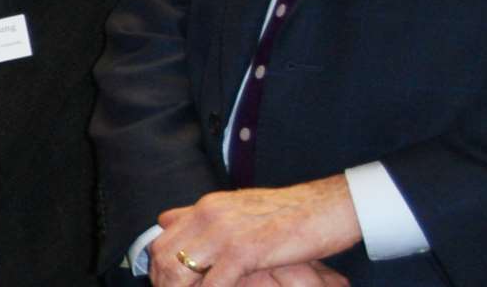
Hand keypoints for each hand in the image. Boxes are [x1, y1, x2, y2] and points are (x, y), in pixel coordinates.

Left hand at [148, 176, 360, 285]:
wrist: (327, 208)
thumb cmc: (290, 213)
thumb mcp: (240, 208)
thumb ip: (207, 218)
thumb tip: (169, 220)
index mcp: (206, 207)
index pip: (163, 237)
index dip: (159, 267)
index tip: (165, 285)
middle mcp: (208, 216)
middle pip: (164, 255)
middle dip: (165, 283)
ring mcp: (224, 233)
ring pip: (180, 270)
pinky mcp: (244, 251)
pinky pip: (212, 284)